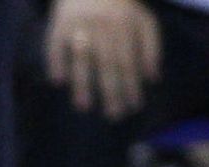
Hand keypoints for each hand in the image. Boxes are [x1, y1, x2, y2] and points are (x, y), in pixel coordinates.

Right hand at [46, 0, 160, 115]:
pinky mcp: (60, 25)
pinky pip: (56, 47)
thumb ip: (150, 45)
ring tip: (84, 107)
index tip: (134, 106)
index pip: (129, 59)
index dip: (132, 83)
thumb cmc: (119, 6)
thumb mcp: (141, 19)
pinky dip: (56, 63)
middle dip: (112, 90)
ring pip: (82, 58)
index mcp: (125, 24)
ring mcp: (80, 25)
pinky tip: (58, 82)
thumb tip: (152, 78)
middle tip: (114, 115)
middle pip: (108, 63)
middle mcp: (103, 25)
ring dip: (82, 83)